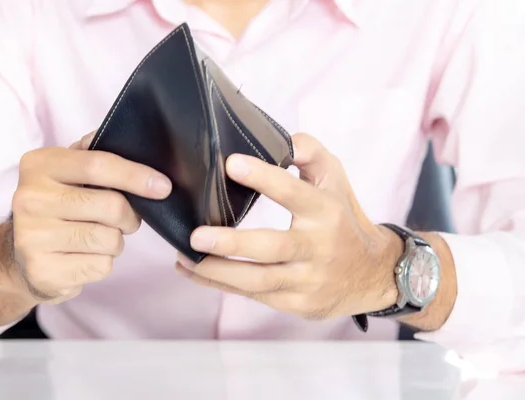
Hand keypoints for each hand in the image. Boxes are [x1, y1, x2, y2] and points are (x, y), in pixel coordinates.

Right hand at [10, 132, 171, 303]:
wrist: (20, 258)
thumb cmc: (58, 208)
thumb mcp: (67, 172)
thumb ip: (94, 154)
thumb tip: (131, 140)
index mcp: (39, 165)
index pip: (98, 165)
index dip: (136, 176)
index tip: (163, 187)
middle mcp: (30, 198)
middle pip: (112, 206)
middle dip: (130, 216)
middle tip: (124, 219)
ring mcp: (32, 237)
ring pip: (110, 239)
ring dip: (116, 241)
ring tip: (98, 238)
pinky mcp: (43, 271)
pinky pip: (101, 266)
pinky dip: (103, 263)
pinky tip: (84, 257)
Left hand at [175, 133, 400, 319]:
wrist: (372, 273)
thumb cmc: (343, 217)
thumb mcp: (334, 178)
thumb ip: (309, 153)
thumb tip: (283, 140)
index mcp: (326, 211)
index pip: (294, 193)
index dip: (264, 177)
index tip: (231, 164)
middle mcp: (317, 248)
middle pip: (272, 247)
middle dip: (232, 243)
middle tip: (197, 236)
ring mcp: (306, 280)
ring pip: (258, 280)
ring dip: (217, 271)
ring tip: (185, 257)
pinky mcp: (297, 303)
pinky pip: (254, 295)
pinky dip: (220, 284)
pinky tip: (192, 271)